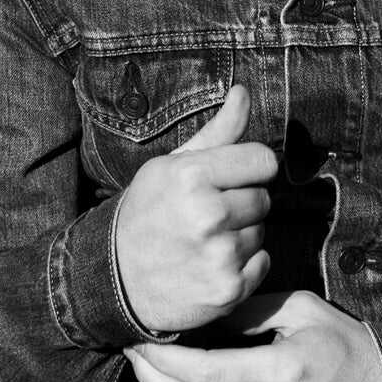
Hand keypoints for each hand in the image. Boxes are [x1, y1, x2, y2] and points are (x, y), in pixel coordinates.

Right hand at [114, 85, 275, 333]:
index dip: (248, 169)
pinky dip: (244, 266)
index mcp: (192, 176)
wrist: (116, 280)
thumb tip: (244, 91)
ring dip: (241, 235)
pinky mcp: (228, 289)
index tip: (227, 180)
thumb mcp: (172, 166)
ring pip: (262, 231)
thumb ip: (217, 131)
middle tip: (207, 215)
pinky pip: (263, 263)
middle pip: (264, 198)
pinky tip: (211, 264)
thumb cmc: (148, 213)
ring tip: (205, 241)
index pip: (264, 160)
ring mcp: (219, 255)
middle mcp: (208, 215)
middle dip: (242, 204)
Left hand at [124, 291, 381, 381]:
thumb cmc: (348, 345)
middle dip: (153, 379)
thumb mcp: (304, 310)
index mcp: (282, 373)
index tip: (140, 336)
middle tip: (131, 352)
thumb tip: (206, 307)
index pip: (204, 371)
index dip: (164, 357)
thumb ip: (252, 310)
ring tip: (148, 367)